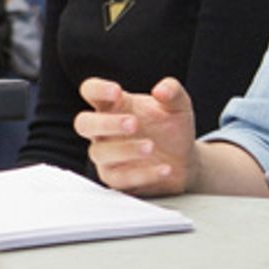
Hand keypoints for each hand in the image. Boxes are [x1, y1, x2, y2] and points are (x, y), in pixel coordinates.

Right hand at [74, 76, 196, 192]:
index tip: (117, 91)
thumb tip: (161, 90)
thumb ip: (173, 92)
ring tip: (151, 147)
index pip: (91, 91)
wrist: (184, 162)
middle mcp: (104, 130)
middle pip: (84, 123)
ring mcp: (107, 156)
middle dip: (106, 123)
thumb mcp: (179, 106)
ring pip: (100, 152)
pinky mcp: (116, 179)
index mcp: (114, 106)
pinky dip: (143, 174)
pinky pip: (120, 178)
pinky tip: (164, 168)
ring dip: (125, 150)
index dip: (97, 89)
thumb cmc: (172, 129)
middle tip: (133, 123)